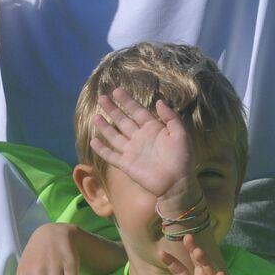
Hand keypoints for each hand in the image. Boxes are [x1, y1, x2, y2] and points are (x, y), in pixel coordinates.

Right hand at [89, 89, 198, 214]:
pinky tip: (93, 141)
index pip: (137, 111)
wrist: (176, 183)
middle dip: (113, 109)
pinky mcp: (126, 164)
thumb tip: (159, 101)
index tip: (117, 91)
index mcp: (153, 129)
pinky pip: (111, 155)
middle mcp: (140, 138)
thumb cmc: (182, 158)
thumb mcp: (181, 134)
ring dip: (105, 126)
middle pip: (123, 120)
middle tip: (102, 97)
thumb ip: (170, 117)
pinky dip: (102, 149)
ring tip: (96, 116)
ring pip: (114, 135)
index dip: (127, 101)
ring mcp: (132, 151)